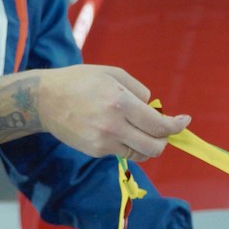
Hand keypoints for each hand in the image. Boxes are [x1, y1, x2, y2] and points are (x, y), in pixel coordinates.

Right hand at [37, 65, 189, 159]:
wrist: (44, 100)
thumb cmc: (81, 81)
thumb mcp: (112, 75)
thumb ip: (139, 91)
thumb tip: (155, 109)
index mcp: (120, 102)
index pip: (158, 125)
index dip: (176, 126)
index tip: (184, 122)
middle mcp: (113, 126)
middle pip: (154, 147)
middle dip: (165, 141)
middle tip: (164, 131)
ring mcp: (103, 142)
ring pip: (140, 154)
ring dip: (147, 144)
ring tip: (141, 130)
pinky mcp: (95, 151)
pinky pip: (122, 152)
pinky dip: (127, 144)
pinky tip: (118, 130)